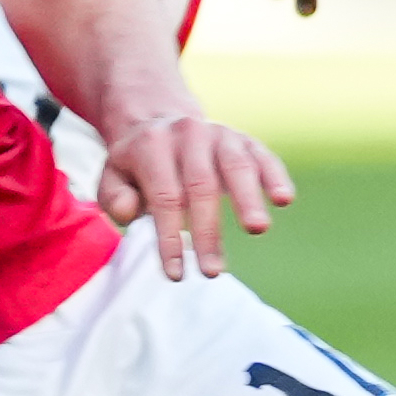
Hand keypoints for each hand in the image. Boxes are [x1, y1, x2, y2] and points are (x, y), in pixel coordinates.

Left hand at [94, 109, 292, 278]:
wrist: (159, 121)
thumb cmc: (137, 165)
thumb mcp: (112, 176)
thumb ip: (115, 196)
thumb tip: (133, 212)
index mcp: (151, 145)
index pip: (164, 197)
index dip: (170, 237)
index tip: (176, 274)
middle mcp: (188, 133)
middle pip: (201, 185)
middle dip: (208, 231)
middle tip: (212, 272)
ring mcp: (220, 134)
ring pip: (237, 166)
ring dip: (248, 200)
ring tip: (257, 230)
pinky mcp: (245, 139)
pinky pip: (263, 157)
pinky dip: (275, 177)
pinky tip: (284, 199)